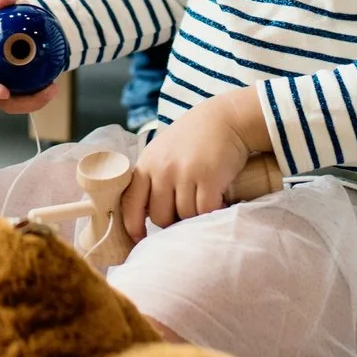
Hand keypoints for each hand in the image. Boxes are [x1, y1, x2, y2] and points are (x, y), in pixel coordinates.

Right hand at [0, 0, 62, 115]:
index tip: (3, 91)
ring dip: (36, 101)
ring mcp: (3, 89)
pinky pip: (29, 98)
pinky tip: (54, 85)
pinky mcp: (19, 92)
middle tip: (43, 90)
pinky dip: (41, 95)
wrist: (14, 30)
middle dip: (21, 102)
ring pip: (17, 104)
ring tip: (52, 88)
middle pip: (0, 102)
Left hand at [120, 90, 263, 241]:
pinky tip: (219, 205)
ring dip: (195, 217)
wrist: (225, 118)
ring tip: (203, 205)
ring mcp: (184, 173)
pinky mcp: (208, 178)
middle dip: (172, 221)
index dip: (133, 225)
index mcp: (147, 164)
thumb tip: (145, 214)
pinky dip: (212, 213)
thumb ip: (153, 177)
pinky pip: (205, 211)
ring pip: (184, 216)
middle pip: (160, 216)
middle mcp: (162, 169)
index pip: (131, 202)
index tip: (140, 238)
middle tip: (186, 213)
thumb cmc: (194, 137)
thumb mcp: (163, 151)